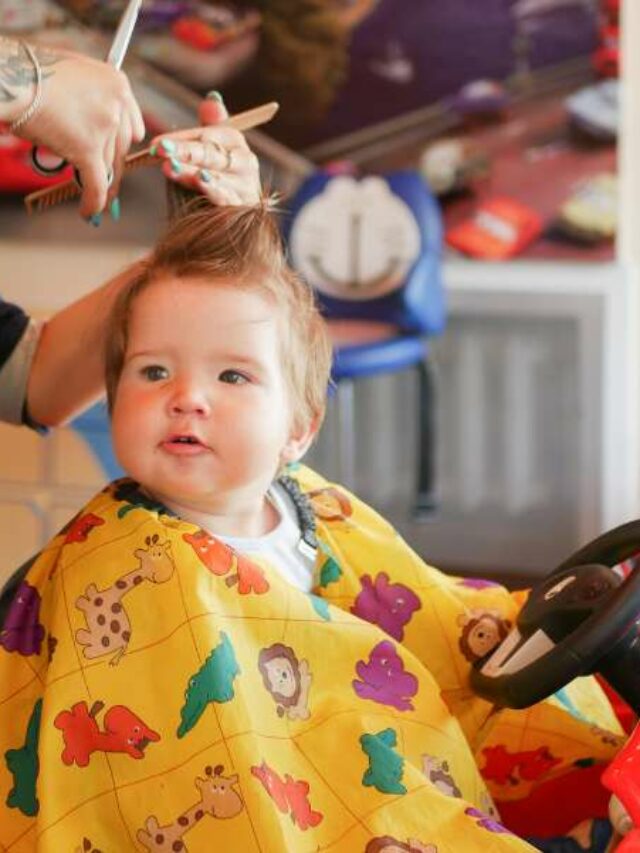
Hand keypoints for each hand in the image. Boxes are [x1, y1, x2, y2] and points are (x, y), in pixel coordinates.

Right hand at [15, 47, 144, 216]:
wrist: (12, 77)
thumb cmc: (31, 72)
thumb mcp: (75, 73)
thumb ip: (92, 96)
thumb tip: (88, 123)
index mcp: (117, 84)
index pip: (133, 126)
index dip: (121, 145)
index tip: (114, 155)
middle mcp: (116, 105)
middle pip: (120, 150)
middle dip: (110, 166)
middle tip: (102, 180)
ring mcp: (104, 127)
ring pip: (105, 166)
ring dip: (94, 181)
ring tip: (85, 193)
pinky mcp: (87, 149)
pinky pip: (96, 185)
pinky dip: (93, 202)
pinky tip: (88, 213)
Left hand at [150, 94, 260, 205]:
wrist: (236, 221)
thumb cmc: (217, 181)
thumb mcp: (209, 152)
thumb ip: (209, 128)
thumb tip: (212, 98)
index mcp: (235, 142)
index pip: (206, 136)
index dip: (180, 138)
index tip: (156, 144)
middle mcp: (245, 162)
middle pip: (210, 153)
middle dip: (183, 151)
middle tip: (160, 150)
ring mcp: (246, 186)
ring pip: (215, 176)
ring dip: (190, 171)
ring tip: (170, 167)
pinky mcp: (244, 208)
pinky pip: (225, 198)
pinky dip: (211, 190)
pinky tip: (199, 182)